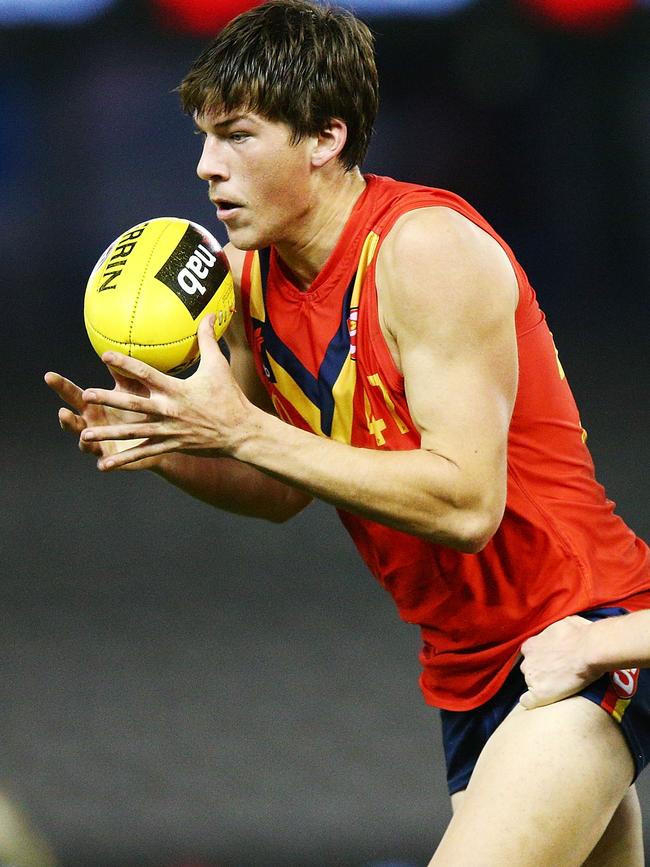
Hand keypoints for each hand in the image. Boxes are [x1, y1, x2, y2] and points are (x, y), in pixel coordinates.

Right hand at [45, 364, 156, 469]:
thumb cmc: (142, 407)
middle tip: (62, 412)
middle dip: (66, 418)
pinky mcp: (113, 458)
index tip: (48, 376)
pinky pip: (109, 463)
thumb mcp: (132, 388)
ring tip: (84, 436)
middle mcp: (92, 424)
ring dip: (84, 440)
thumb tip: (112, 352)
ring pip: (86, 443)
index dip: (61, 386)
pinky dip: (106, 464)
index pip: (73, 394)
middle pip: (73, 421)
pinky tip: (103, 465)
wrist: (161, 435)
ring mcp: (99, 443)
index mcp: (93, 405)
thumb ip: (123, 373)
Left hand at [73, 315, 253, 470]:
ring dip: (108, 434)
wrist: (241, 432)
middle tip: (86, 394)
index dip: (125, 363)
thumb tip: (211, 313)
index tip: (105, 356)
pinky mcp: (171, 446)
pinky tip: (104, 465)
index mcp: (176, 390)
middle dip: (108, 399)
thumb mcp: (219, 366)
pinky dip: (124, 460)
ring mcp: (168, 430)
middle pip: (133, 404)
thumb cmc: (229, 397)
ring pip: (133, 433)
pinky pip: (143, 454)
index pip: (146, 373)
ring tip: (85, 434)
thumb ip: (208, 340)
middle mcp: (169, 410)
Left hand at [519, 615, 596, 708]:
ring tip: (559, 685)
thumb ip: (555, 630)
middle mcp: (527, 661)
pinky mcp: (539, 693)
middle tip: (557, 673)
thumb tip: (561, 629)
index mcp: (530, 645)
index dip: (541, 658)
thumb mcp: (563, 623)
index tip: (551, 661)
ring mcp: (531, 678)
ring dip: (542, 684)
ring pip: (531, 683)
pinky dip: (532, 702)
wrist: (588, 649)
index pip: (530, 654)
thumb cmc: (580, 634)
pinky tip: (539, 701)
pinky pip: (527, 701)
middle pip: (529, 669)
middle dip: (540, 671)